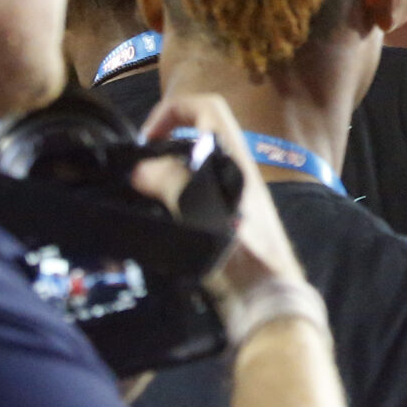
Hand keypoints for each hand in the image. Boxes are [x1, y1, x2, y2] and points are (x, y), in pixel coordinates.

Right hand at [137, 91, 306, 294]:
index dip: (172, 110)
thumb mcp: (203, 216)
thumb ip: (173, 185)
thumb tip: (141, 169)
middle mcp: (236, 170)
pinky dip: (175, 196)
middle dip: (166, 141)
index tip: (145, 138)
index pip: (207, 108)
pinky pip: (198, 192)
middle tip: (137, 167)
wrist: (269, 298)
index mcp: (235, 159)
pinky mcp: (229, 219)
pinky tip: (158, 218)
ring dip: (168, 170)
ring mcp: (235, 194)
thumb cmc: (242, 255)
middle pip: (200, 133)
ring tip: (141, 192)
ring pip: (197, 163)